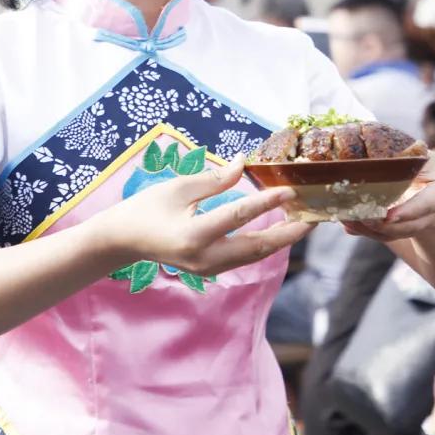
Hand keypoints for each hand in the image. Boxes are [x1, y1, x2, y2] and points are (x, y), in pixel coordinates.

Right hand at [93, 154, 311, 276]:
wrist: (123, 240)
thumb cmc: (146, 208)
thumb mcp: (178, 187)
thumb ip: (213, 179)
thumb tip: (243, 164)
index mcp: (194, 235)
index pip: (239, 216)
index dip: (267, 202)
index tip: (289, 190)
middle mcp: (204, 258)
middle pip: (256, 248)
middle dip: (286, 234)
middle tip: (312, 219)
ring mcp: (207, 269)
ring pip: (252, 257)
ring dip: (278, 241)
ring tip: (300, 224)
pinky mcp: (208, 271)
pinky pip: (242, 258)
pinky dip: (262, 245)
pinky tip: (276, 232)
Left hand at [342, 152, 434, 240]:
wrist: (429, 184)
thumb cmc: (420, 163)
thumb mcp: (418, 155)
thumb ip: (402, 154)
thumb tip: (368, 138)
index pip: (428, 203)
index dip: (410, 211)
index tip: (389, 216)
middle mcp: (432, 212)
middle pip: (410, 226)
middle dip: (385, 226)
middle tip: (363, 218)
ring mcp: (418, 224)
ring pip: (396, 234)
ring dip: (371, 231)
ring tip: (349, 220)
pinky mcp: (402, 230)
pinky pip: (385, 237)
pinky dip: (366, 232)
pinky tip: (349, 225)